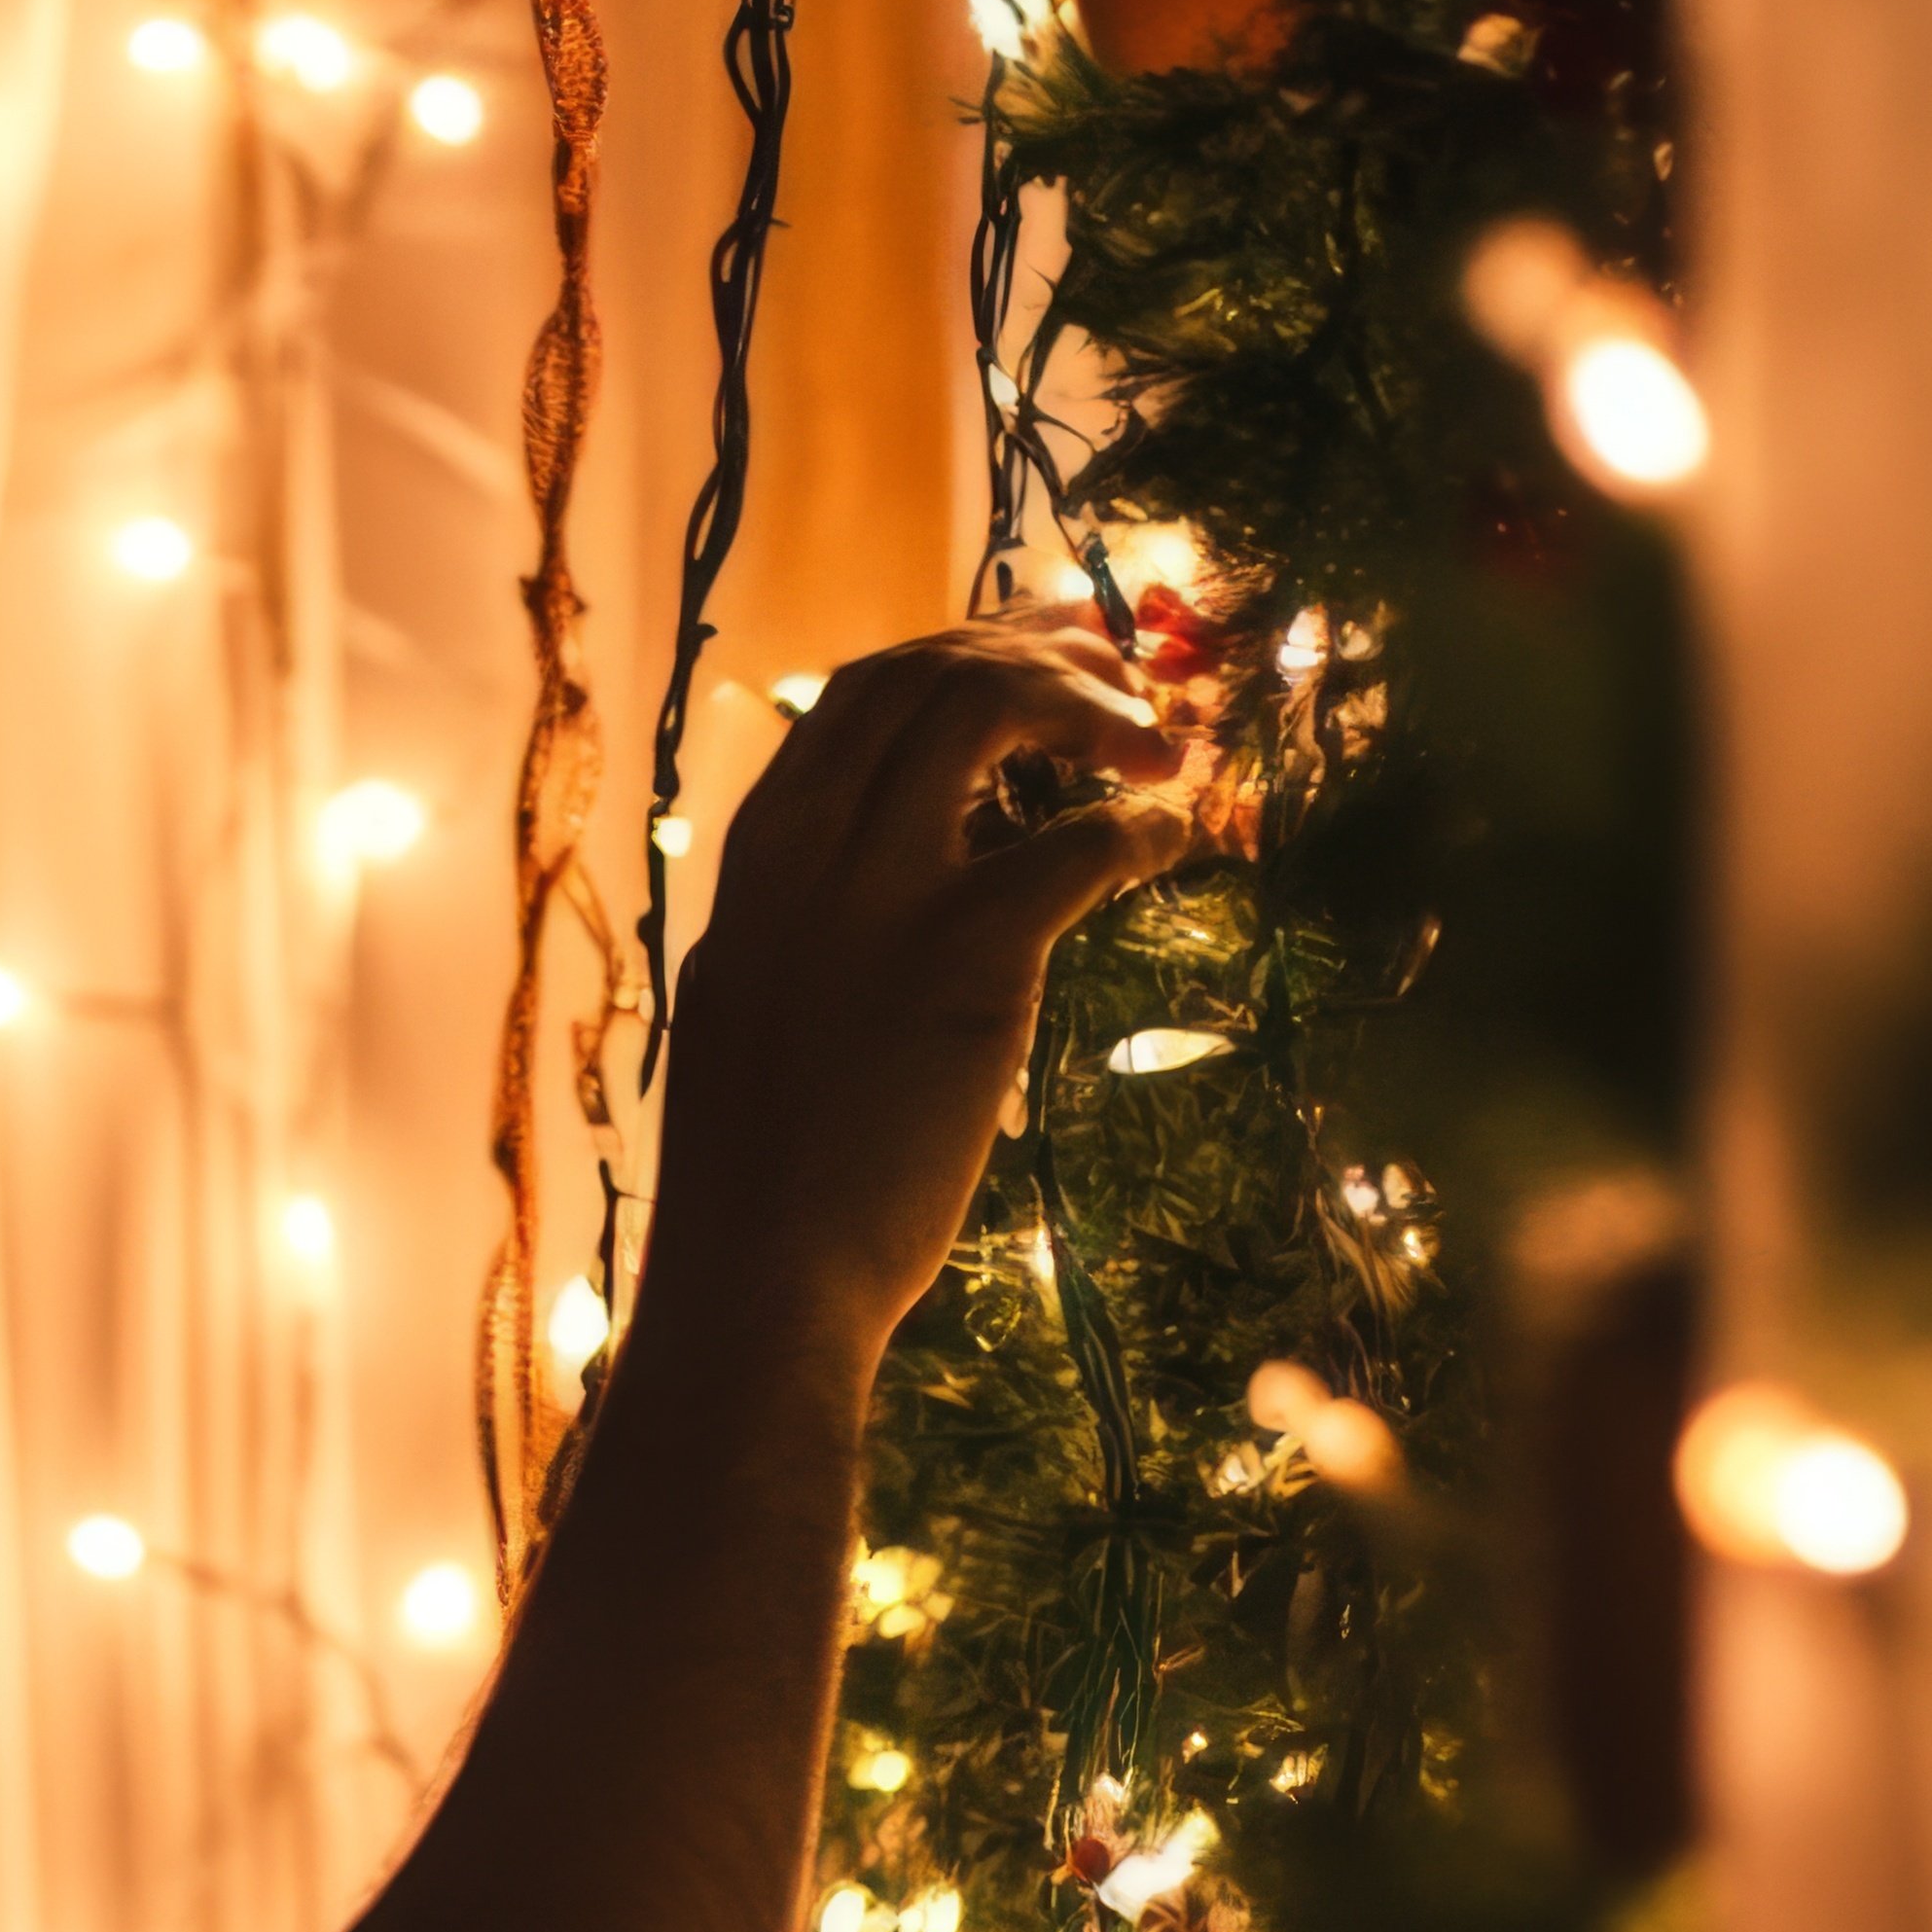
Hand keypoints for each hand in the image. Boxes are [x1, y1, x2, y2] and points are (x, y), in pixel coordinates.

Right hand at [643, 605, 1199, 1361]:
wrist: (758, 1285)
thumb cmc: (765, 1184)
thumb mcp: (766, 1010)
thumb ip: (822, 923)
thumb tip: (931, 870)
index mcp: (754, 862)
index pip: (855, 699)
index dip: (960, 652)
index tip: (1034, 652)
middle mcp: (804, 852)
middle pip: (924, 675)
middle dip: (1033, 647)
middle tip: (1121, 661)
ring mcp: (879, 899)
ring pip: (987, 711)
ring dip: (1091, 705)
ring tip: (1162, 737)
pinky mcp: (966, 961)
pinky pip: (1078, 843)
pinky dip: (1143, 821)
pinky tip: (1176, 836)